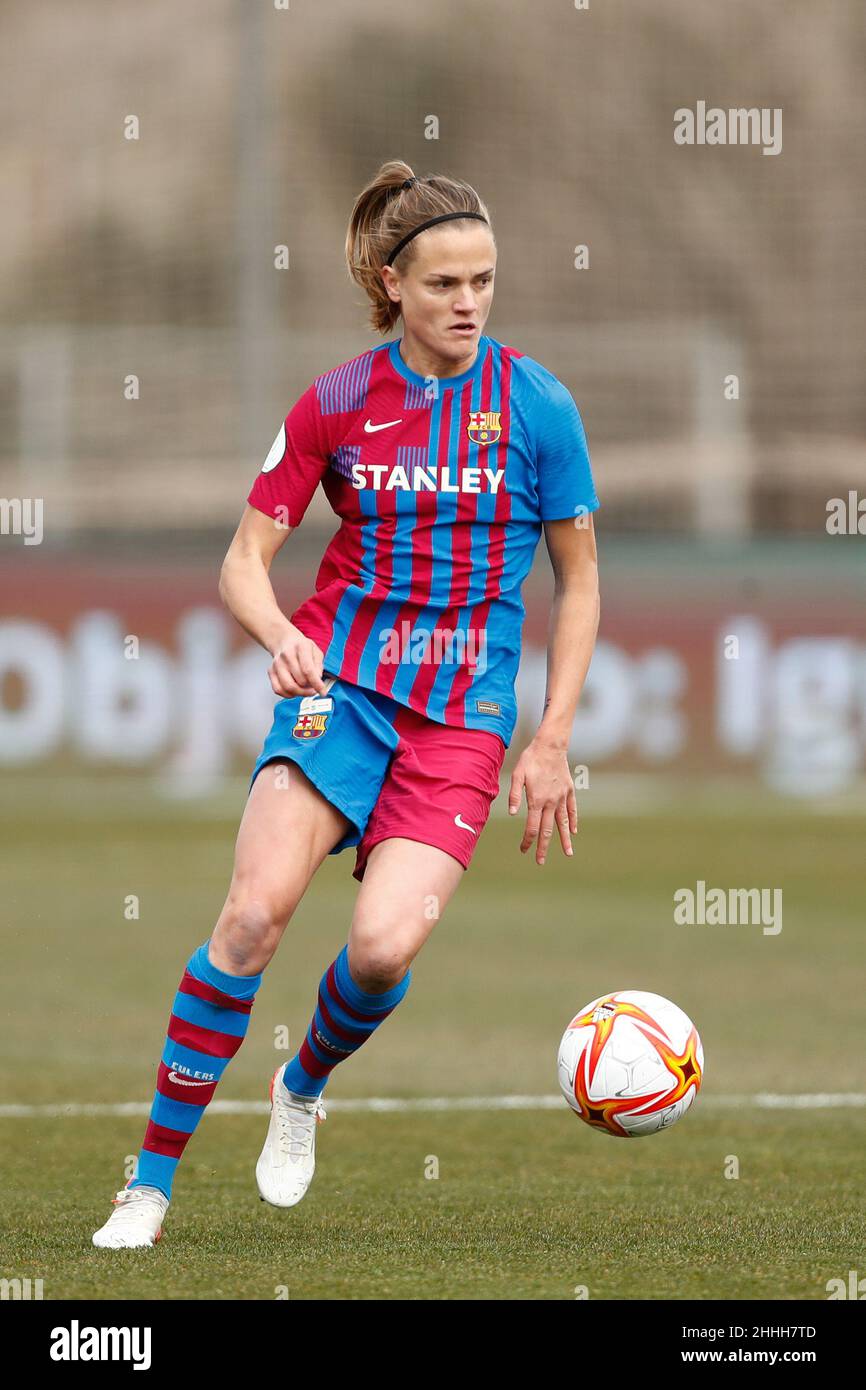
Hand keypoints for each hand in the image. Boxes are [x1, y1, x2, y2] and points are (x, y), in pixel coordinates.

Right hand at [268, 625, 327, 697]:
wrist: (285, 641)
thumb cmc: (301, 647)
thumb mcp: (316, 651)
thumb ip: (319, 666)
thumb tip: (318, 680)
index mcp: (301, 647)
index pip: (308, 670)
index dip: (316, 684)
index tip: (322, 692)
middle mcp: (287, 655)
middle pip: (299, 680)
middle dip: (310, 688)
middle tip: (314, 687)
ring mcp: (277, 664)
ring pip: (288, 687)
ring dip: (300, 693)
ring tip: (305, 690)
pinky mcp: (271, 672)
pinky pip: (278, 689)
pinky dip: (288, 694)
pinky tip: (295, 691)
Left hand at [508, 736, 576, 865]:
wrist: (551, 746)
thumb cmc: (530, 759)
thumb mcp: (517, 775)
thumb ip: (514, 795)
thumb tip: (513, 814)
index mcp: (536, 800)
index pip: (531, 827)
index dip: (527, 841)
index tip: (523, 850)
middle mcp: (550, 802)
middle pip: (547, 830)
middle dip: (544, 847)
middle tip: (541, 861)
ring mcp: (561, 797)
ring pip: (563, 823)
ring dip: (564, 840)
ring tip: (568, 854)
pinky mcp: (569, 790)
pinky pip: (572, 809)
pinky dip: (573, 821)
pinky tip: (573, 831)